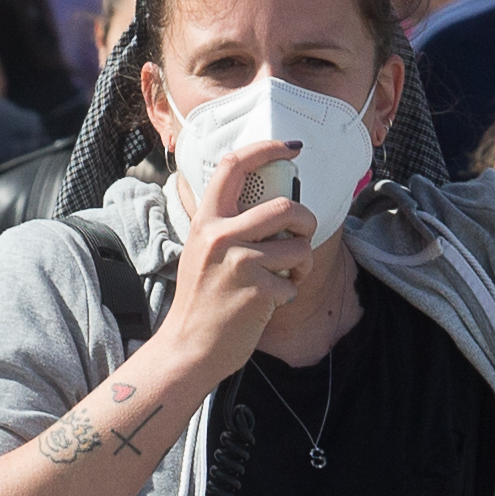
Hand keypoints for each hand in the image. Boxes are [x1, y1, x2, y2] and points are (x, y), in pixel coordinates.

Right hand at [158, 154, 316, 381]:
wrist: (188, 348)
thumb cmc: (202, 300)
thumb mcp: (202, 252)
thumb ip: (228, 226)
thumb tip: (271, 204)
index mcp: (206, 221)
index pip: (233, 166)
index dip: (266, 149)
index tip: (290, 147)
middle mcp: (221, 236)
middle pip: (285, 207)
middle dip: (306, 221)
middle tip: (303, 235)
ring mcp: (239, 263)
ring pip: (299, 248)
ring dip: (303, 265)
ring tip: (286, 277)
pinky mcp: (257, 291)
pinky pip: (293, 283)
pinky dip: (289, 294)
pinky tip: (269, 303)